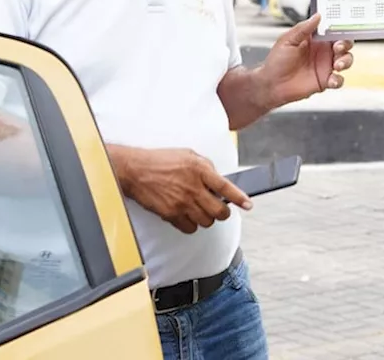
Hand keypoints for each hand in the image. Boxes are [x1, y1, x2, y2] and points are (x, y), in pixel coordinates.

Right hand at [109, 146, 251, 233]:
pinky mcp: (171, 215)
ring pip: (206, 222)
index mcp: (199, 170)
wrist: (135, 170)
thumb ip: (206, 167)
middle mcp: (193, 188)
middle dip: (223, 212)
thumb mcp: (188, 155)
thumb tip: (219, 180)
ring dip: (207, 218)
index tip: (248, 205)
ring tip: (199, 208)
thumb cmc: (160, 160)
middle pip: (220, 211)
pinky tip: (187, 215)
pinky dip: (191, 225)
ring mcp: (182, 203)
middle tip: (219, 208)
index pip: (225, 187)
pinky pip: (190, 228)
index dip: (239, 198)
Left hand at [260, 14, 354, 105]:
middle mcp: (323, 51)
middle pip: (344, 44)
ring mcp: (325, 66)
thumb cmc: (276, 62)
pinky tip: (332, 80)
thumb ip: (303, 28)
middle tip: (338, 47)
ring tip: (337, 65)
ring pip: (346, 60)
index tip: (342, 28)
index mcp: (315, 39)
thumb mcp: (287, 40)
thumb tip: (317, 16)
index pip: (333, 30)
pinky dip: (338, 80)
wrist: (272, 85)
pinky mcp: (325, 81)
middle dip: (345, 44)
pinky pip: (339, 79)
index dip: (340, 28)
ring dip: (345, 61)